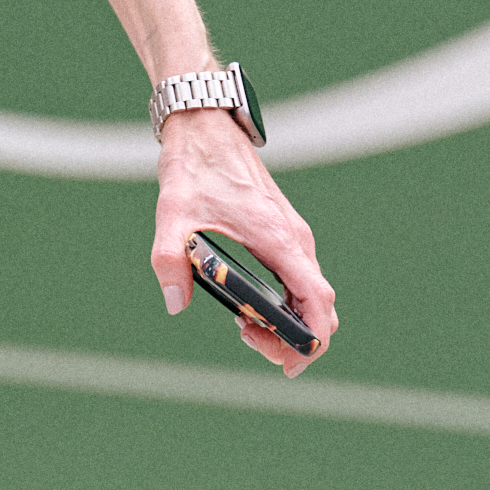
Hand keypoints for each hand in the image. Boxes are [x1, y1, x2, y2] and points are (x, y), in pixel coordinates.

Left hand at [150, 108, 336, 376]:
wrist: (206, 128)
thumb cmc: (194, 167)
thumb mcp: (172, 214)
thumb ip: (170, 259)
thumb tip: (175, 303)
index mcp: (277, 238)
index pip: (316, 299)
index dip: (312, 337)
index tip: (290, 361)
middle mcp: (295, 239)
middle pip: (320, 306)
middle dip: (296, 338)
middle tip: (250, 342)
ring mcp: (293, 236)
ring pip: (311, 294)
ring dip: (288, 322)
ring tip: (244, 328)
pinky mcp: (284, 234)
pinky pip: (299, 280)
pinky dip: (285, 303)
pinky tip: (247, 309)